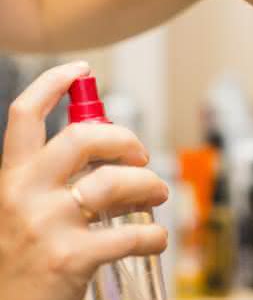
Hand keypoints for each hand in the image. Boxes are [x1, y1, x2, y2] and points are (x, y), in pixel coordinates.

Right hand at [0, 62, 168, 299]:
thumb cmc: (27, 261)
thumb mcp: (23, 211)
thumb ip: (52, 180)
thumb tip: (108, 152)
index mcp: (10, 179)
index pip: (23, 115)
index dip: (52, 84)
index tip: (82, 70)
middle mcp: (22, 195)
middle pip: (81, 138)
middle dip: (124, 138)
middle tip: (141, 155)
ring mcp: (45, 225)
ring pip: (113, 181)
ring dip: (149, 184)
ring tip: (159, 195)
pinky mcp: (71, 257)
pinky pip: (131, 233)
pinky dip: (154, 235)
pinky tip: (156, 239)